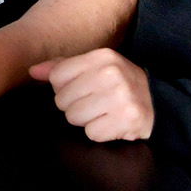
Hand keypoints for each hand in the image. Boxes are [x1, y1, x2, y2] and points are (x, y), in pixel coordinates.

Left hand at [30, 48, 153, 142]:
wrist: (158, 103)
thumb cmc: (119, 84)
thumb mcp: (95, 68)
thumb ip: (62, 68)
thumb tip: (32, 71)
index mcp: (101, 57)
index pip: (58, 77)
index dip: (64, 88)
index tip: (82, 89)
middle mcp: (111, 73)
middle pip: (63, 100)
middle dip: (75, 106)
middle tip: (95, 103)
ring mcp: (121, 96)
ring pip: (75, 118)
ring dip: (86, 120)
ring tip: (103, 113)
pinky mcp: (127, 119)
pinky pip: (92, 133)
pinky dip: (100, 132)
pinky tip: (112, 123)